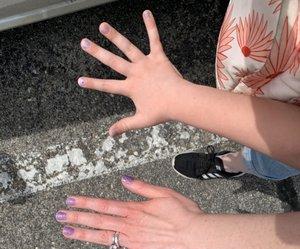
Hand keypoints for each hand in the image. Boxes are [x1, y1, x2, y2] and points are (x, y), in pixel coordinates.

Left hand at [55, 177, 202, 248]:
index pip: (103, 204)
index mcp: (134, 209)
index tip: (70, 200)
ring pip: (103, 238)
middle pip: (98, 220)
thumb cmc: (184, 213)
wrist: (196, 235)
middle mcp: (129, 225)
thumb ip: (141, 188)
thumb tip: (123, 180)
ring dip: (83, 235)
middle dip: (77, 217)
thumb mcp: (164, 193)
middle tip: (59, 216)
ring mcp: (132, 242)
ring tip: (67, 233)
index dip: (85, 202)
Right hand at [78, 10, 183, 135]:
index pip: (107, 86)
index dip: (93, 84)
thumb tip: (110, 134)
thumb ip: (124, 126)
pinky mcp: (159, 57)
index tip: (80, 80)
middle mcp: (135, 73)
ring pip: (128, 47)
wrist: (180, 101)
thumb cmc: (162, 112)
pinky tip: (146, 12)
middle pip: (112, 62)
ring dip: (114, 36)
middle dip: (96, 52)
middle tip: (84, 42)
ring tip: (103, 25)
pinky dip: (150, 26)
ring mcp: (146, 64)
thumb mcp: (141, 121)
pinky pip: (154, 39)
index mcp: (130, 88)